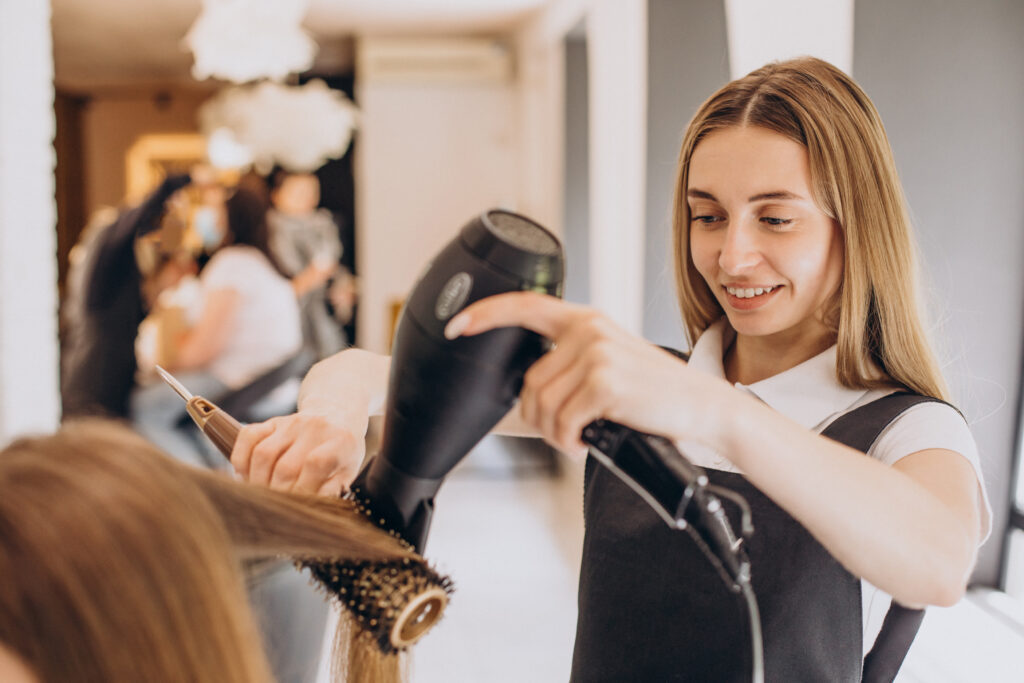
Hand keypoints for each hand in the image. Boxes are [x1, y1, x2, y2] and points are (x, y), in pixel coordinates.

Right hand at [230, 414, 363, 495]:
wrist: (336, 416)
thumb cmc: (341, 453)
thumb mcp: (348, 471)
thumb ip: (333, 490)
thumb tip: (313, 507)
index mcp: (339, 441)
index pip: (315, 464)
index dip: (302, 489)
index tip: (298, 507)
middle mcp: (314, 427)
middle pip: (285, 466)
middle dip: (278, 494)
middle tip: (278, 508)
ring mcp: (290, 422)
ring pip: (262, 454)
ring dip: (257, 481)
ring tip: (262, 495)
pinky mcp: (271, 421)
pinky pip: (247, 437)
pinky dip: (240, 460)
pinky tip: (246, 476)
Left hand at [446, 292, 717, 455]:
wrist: (701, 407)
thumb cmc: (652, 393)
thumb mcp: (610, 361)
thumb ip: (571, 360)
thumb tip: (528, 389)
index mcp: (586, 319)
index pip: (524, 305)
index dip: (485, 314)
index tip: (457, 326)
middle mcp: (588, 329)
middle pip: (529, 382)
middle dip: (538, 417)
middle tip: (565, 431)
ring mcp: (596, 354)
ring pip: (542, 405)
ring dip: (555, 433)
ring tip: (579, 437)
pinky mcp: (605, 382)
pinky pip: (563, 422)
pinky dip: (570, 441)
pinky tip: (588, 442)